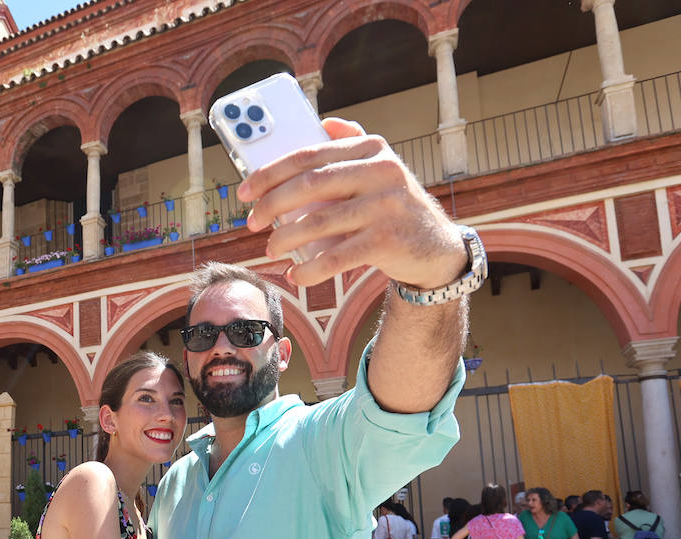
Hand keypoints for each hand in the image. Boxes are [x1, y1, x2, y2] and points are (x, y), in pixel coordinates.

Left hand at [238, 119, 466, 289]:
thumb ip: (354, 144)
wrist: (436, 246)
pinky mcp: (387, 241)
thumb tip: (324, 122)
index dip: (270, 173)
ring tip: (271, 249)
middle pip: (309, 185)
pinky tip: (296, 275)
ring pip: (317, 223)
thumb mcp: (382, 168)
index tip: (245, 190)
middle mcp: (382, 172)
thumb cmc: (394, 206)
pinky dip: (309, 270)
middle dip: (271, 205)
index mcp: (372, 149)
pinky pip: (334, 258)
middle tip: (252, 222)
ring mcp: (385, 206)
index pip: (309, 156)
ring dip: (285, 240)